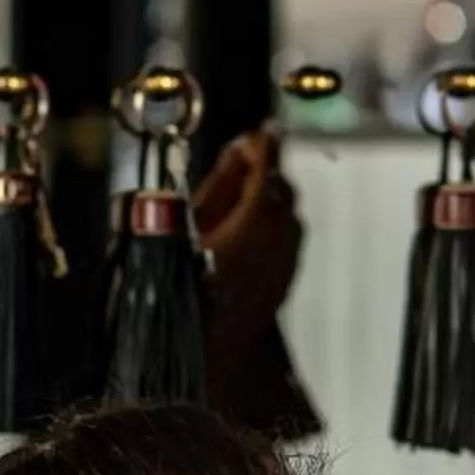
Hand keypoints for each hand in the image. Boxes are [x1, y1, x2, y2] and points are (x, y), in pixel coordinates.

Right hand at [194, 128, 303, 367]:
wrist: (202, 344)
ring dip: (271, 199)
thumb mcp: (192, 224)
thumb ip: (220, 182)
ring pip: (290, 214)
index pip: (268, 166)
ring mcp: (288, 259)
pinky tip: (251, 230)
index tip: (263, 131)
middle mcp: (281, 236)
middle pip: (283, 188)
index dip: (265, 144)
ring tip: (242, 197)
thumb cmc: (185, 283)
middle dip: (266, 172)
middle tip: (242, 163)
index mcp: (256, 217)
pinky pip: (290, 240)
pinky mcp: (288, 277)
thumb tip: (240, 150)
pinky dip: (275, 225)